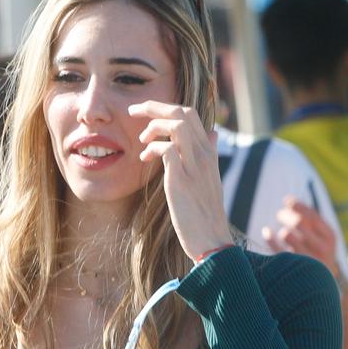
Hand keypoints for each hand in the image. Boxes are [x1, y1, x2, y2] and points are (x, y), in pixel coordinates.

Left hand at [132, 101, 233, 260]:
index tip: (147, 114)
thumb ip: (209, 154)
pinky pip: (166, 148)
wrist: (212, 242)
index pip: (191, 115)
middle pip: (182, 112)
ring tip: (142, 141)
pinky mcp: (181, 179)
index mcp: (209, 153)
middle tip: (134, 111)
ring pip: (176, 124)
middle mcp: (204, 154)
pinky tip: (145, 158)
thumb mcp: (212, 179)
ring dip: (153, 126)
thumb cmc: (206, 213)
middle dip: (154, 106)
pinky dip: (152, 148)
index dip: (166, 108)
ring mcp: (194, 165)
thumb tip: (213, 134)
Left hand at [261, 197, 342, 280]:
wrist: (322, 285)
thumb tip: (289, 200)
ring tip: (284, 233)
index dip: (298, 205)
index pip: (312, 215)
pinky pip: (277, 249)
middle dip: (286, 215)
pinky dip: (269, 238)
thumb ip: (311, 222)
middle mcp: (322, 248)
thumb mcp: (323, 239)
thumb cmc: (319, 255)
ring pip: (286, 235)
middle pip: (298, 221)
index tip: (288, 200)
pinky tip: (266, 232)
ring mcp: (308, 259)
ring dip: (282, 231)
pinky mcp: (295, 268)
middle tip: (280, 214)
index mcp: (330, 237)